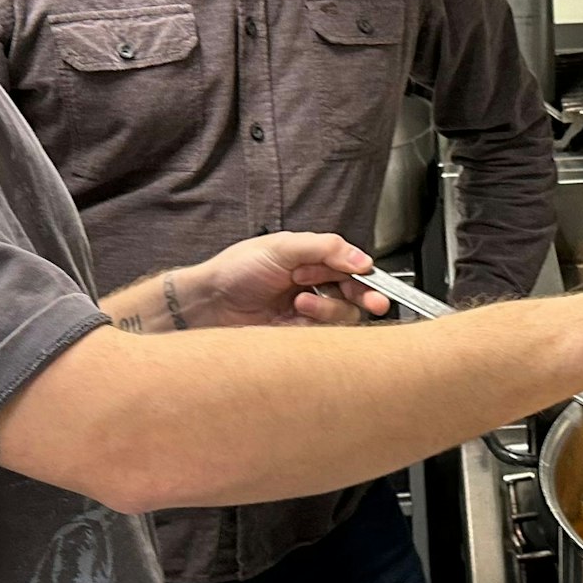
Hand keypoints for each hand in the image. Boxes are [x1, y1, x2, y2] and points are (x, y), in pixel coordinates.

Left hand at [182, 232, 390, 326]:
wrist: (207, 304)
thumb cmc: (235, 270)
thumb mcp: (281, 247)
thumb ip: (324, 248)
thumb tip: (360, 257)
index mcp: (312, 260)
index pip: (351, 266)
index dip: (365, 273)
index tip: (370, 276)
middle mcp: (314, 285)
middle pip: (355, 293)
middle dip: (367, 297)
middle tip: (376, 302)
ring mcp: (307, 312)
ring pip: (343, 316)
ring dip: (330, 307)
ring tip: (303, 300)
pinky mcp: (299, 335)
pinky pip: (325, 335)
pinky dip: (318, 322)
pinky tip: (298, 311)